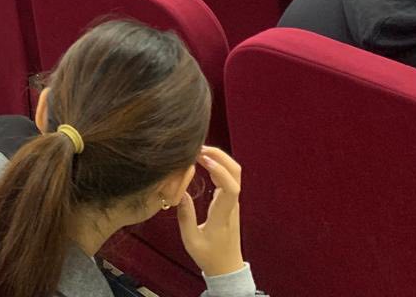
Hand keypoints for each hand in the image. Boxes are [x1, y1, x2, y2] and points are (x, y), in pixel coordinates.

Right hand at [177, 146, 243, 278]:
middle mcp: (232, 205)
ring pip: (234, 173)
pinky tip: (203, 162)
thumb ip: (185, 215)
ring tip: (198, 152)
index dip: (220, 171)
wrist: (227, 268)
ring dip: (219, 158)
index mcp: (223, 216)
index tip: (203, 160)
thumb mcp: (191, 240)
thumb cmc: (209, 256)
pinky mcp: (230, 202)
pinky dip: (217, 166)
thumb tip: (179, 191)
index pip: (231, 188)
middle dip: (220, 155)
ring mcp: (233, 203)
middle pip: (236, 173)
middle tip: (198, 147)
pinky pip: (228, 178)